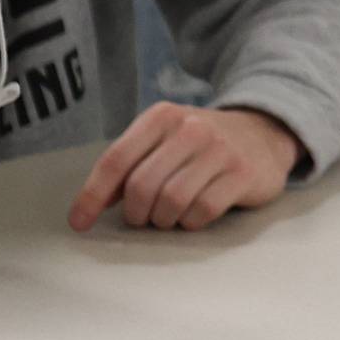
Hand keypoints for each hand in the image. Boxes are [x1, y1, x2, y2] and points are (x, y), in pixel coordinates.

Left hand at [69, 104, 302, 232]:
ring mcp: (217, 149)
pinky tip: (193, 215)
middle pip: (141, 185)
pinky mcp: (242, 174)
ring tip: (168, 216)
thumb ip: (131, 163)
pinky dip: (191, 223)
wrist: (261, 134)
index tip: (78, 223)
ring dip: (163, 220)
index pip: (116, 159)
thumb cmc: (199, 143)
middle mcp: (187, 128)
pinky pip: (202, 211)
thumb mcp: (163, 139)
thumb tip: (91, 202)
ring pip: (171, 201)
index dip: (93, 195)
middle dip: (135, 213)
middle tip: (141, 219)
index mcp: (159, 117)